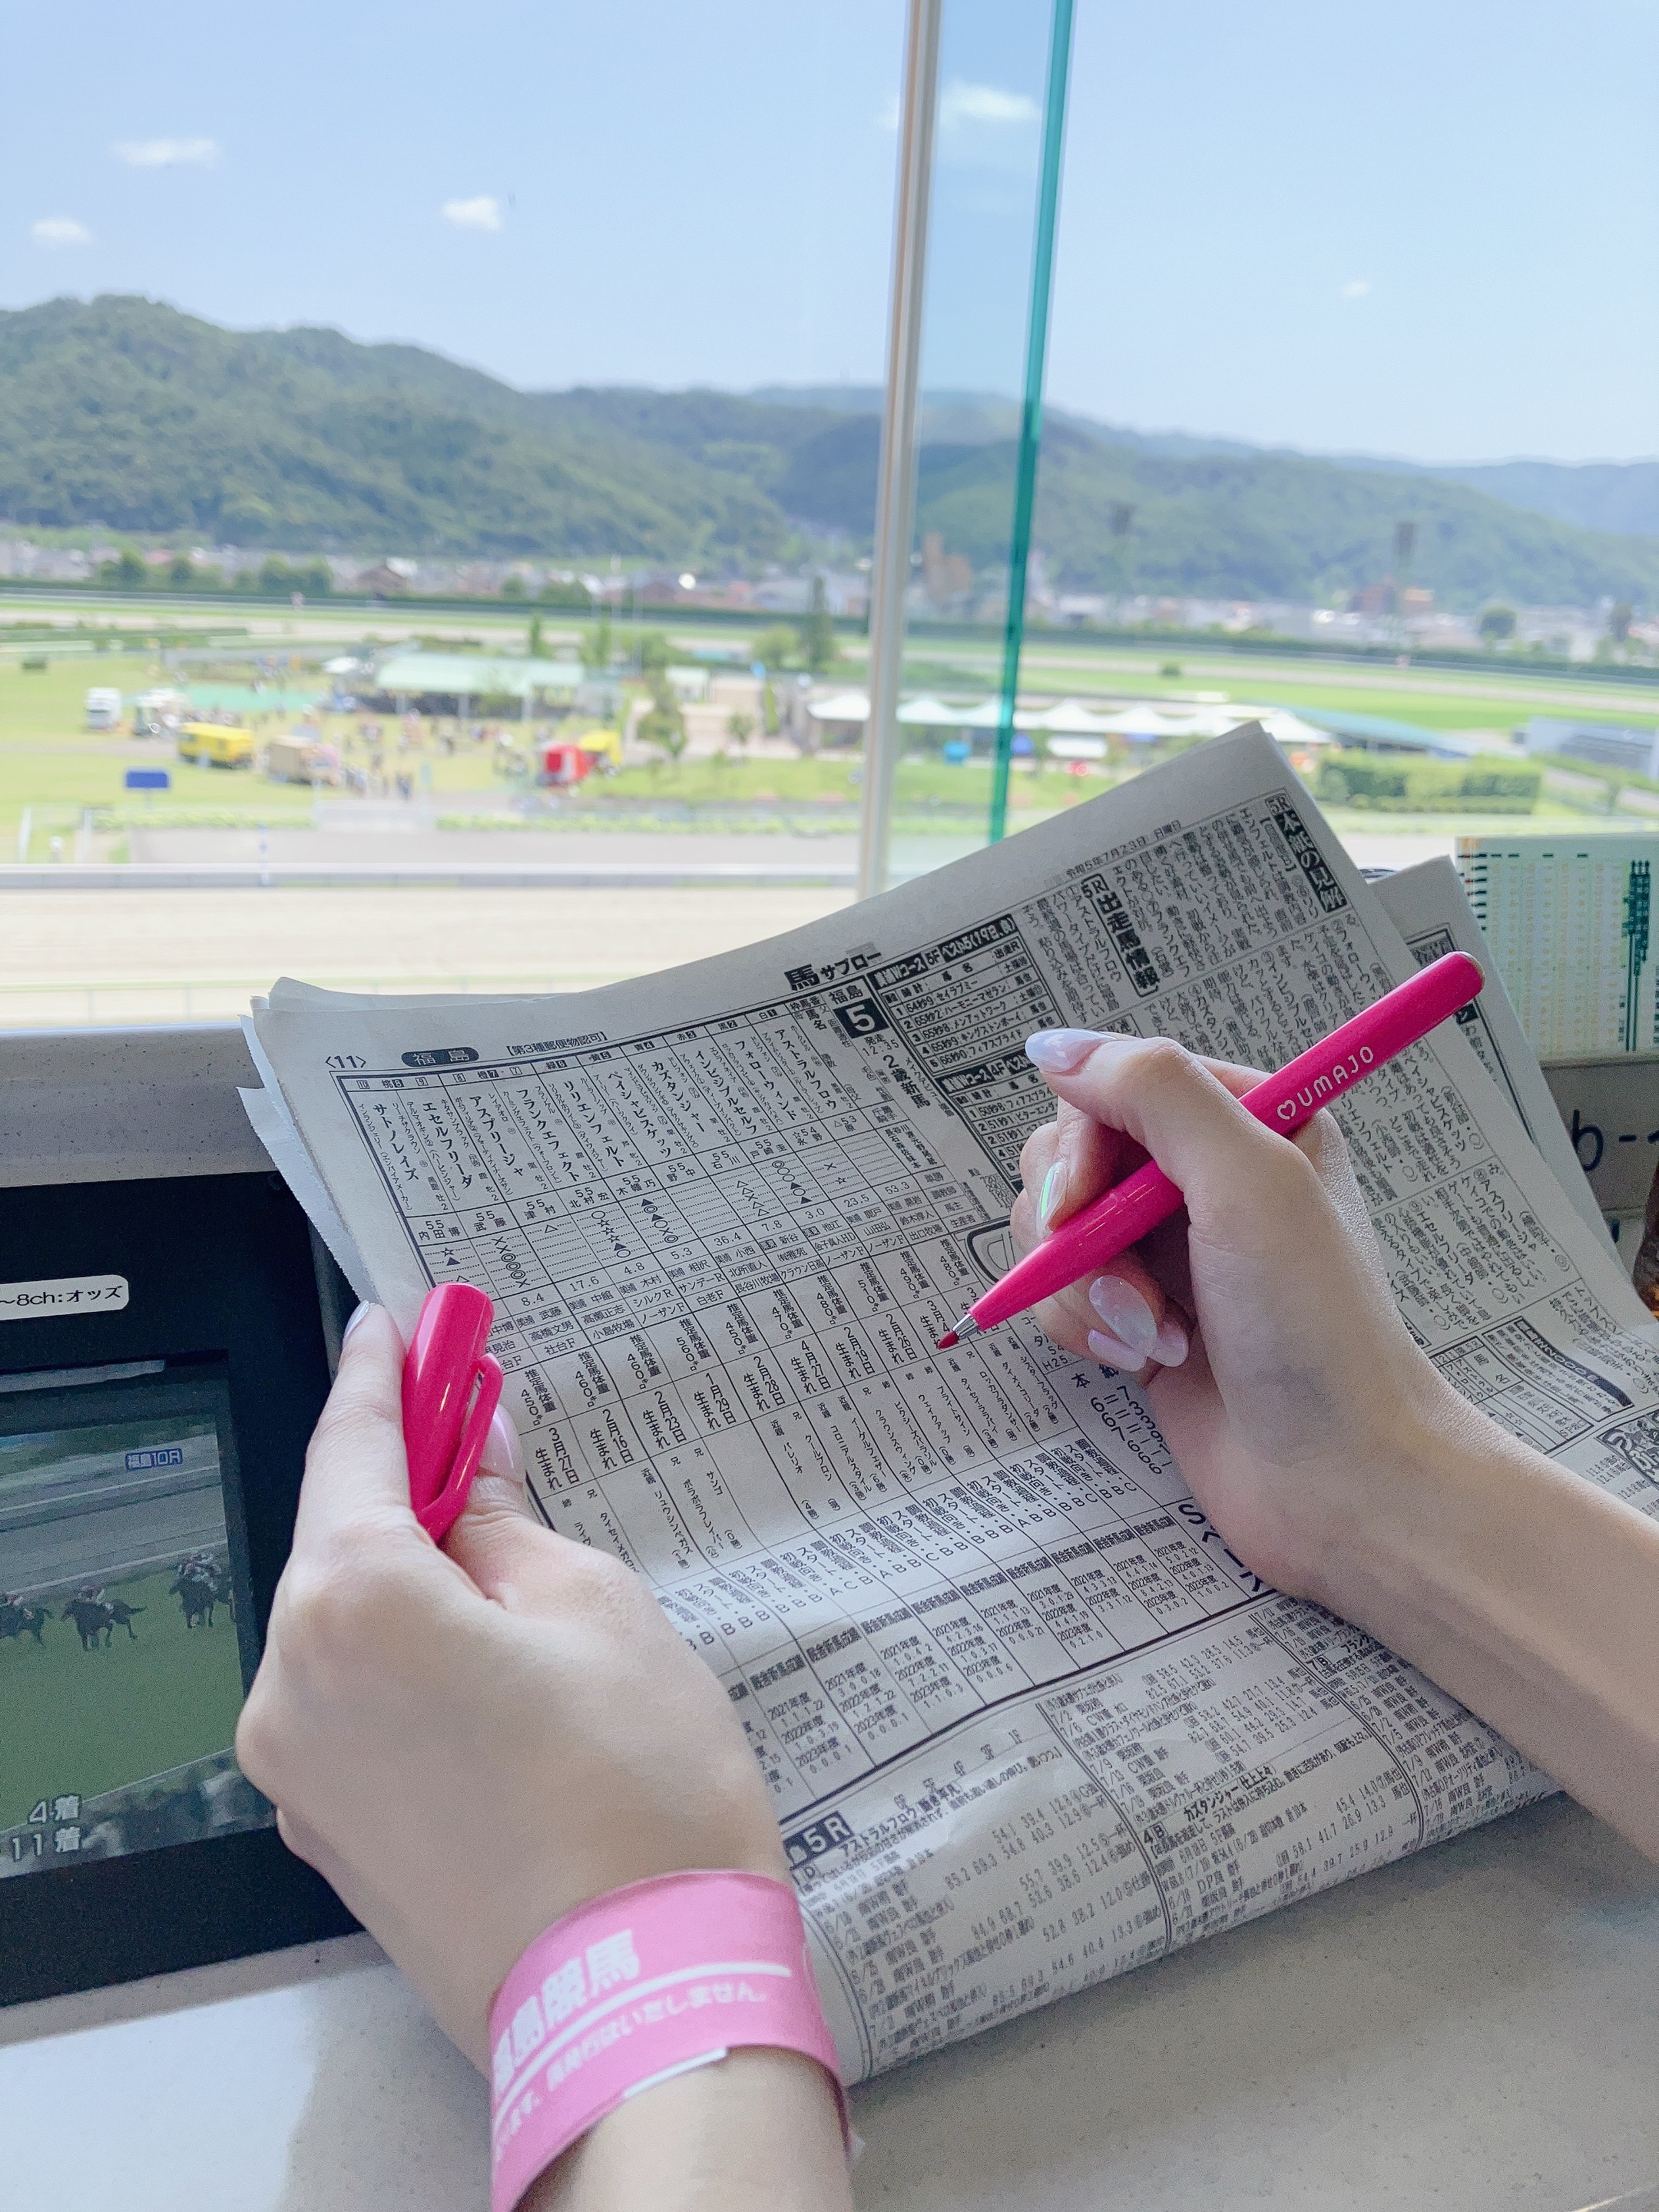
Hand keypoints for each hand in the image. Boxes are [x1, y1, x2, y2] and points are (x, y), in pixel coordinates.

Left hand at [235, 1305, 786, 2069]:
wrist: (639, 1994)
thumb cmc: (635, 1786)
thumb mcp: (594, 1606)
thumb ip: (510, 1523)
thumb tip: (478, 1469)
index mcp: (349, 1604)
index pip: (353, 1450)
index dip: (382, 1375)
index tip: (397, 1321)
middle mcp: (290, 1683)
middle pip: (340, 1537)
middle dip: (403, 1472)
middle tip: (464, 1412)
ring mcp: (299, 1771)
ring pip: (345, 1625)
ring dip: (409, 1568)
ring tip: (496, 1537)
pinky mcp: (331, 1834)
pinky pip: (352, 1701)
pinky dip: (402, 1651)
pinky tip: (475, 1641)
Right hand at [1013, 1029, 1461, 1602]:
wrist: (1341, 1478)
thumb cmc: (1317, 1330)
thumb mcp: (1248, 1181)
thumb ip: (1153, 1092)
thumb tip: (1053, 1045)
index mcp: (1250, 1120)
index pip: (1115, 1086)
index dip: (1082, 1144)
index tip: (1085, 1203)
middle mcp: (1205, 1177)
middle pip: (1069, 1155)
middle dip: (1077, 1226)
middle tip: (1129, 1282)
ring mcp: (1170, 1250)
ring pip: (1054, 1229)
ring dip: (1086, 1287)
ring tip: (1151, 1333)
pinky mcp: (1142, 1316)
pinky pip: (1063, 1293)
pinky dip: (1086, 1327)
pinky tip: (1144, 1360)